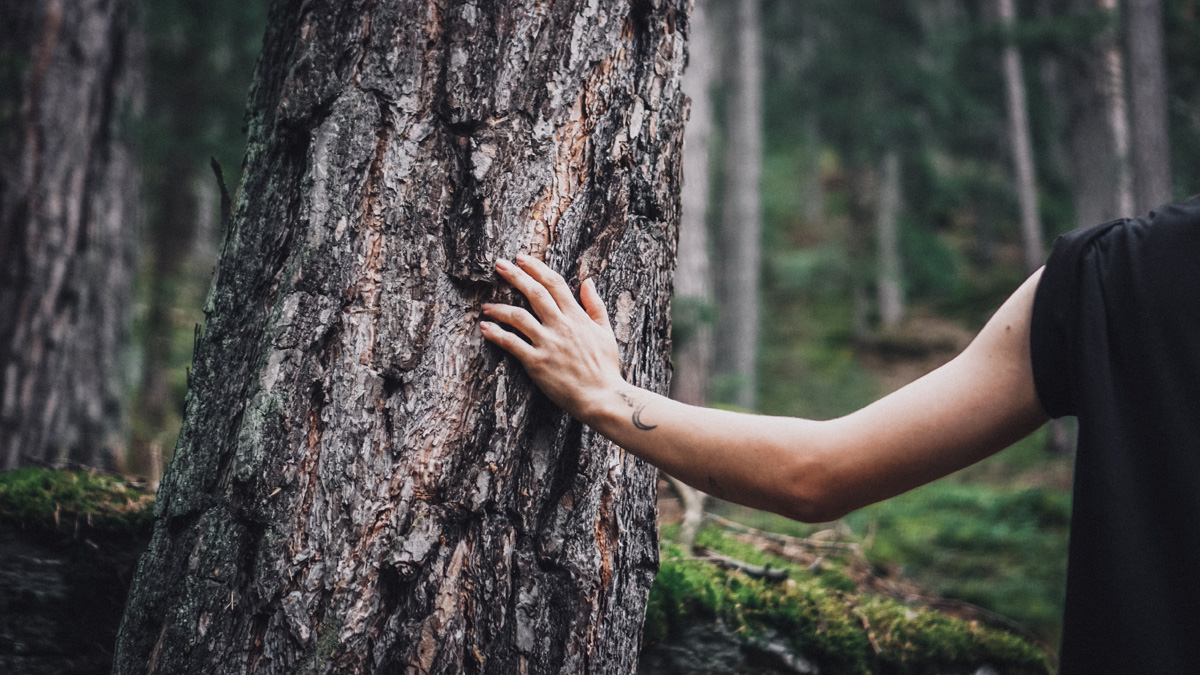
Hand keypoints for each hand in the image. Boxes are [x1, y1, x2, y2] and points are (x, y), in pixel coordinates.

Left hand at [481, 254, 624, 420]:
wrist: (602, 397)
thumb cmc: (605, 368)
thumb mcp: (605, 332)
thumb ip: (595, 305)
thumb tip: (588, 281)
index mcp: (577, 317)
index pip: (555, 284)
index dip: (537, 268)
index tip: (522, 259)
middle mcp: (561, 326)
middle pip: (534, 293)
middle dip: (515, 276)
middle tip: (499, 265)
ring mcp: (548, 344)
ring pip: (518, 317)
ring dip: (500, 308)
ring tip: (486, 306)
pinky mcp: (536, 363)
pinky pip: (512, 344)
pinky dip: (496, 334)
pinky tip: (485, 328)